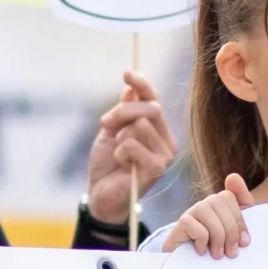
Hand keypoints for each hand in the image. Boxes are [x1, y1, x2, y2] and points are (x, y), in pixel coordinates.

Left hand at [85, 70, 176, 222]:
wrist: (101, 194)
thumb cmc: (107, 164)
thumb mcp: (112, 132)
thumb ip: (124, 112)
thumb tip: (131, 88)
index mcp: (157, 129)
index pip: (154, 99)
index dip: (142, 84)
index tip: (126, 74)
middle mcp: (166, 140)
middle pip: (149, 108)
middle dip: (122, 112)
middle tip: (106, 124)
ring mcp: (164, 155)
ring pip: (140, 125)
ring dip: (120, 136)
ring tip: (117, 152)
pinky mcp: (156, 169)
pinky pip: (133, 145)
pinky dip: (120, 152)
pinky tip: (121, 165)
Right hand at [162, 174, 255, 256]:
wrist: (191, 267)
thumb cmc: (216, 247)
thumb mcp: (235, 229)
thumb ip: (242, 203)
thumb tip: (233, 176)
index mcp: (219, 204)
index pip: (230, 196)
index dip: (239, 220)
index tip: (244, 241)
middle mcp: (204, 204)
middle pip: (220, 202)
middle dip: (231, 231)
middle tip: (231, 253)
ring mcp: (191, 212)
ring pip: (209, 214)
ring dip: (218, 238)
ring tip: (218, 255)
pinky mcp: (181, 224)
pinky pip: (198, 228)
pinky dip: (203, 242)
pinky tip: (201, 251)